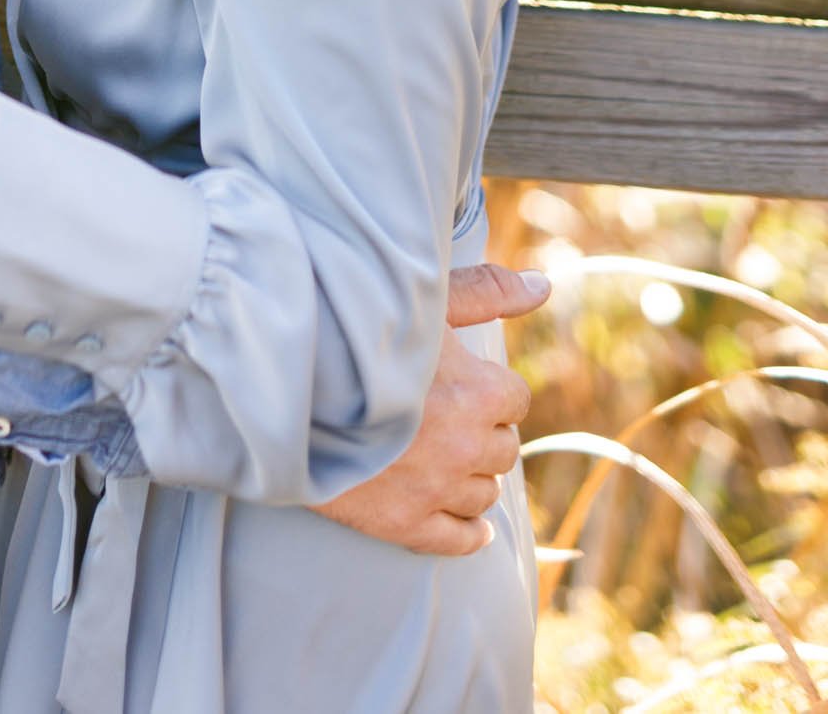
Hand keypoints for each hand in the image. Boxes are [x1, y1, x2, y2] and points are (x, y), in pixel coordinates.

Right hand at [311, 263, 546, 555]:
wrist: (284, 383)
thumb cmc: (354, 331)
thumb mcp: (422, 301)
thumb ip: (486, 293)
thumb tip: (542, 286)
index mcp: (478, 393)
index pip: (515, 400)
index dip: (487, 388)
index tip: (461, 382)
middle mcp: (467, 447)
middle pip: (502, 449)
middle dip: (480, 432)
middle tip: (445, 416)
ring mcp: (436, 491)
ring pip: (484, 494)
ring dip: (471, 476)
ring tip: (442, 458)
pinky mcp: (405, 524)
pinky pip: (460, 540)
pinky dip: (468, 531)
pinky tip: (464, 520)